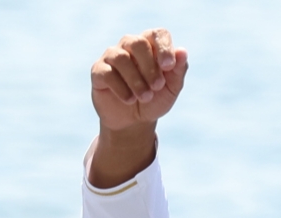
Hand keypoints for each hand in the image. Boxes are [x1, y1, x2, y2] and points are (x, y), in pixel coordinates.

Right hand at [87, 28, 188, 187]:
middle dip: (149, 66)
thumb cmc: (155, 99)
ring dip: (136, 79)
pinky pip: (107, 73)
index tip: (169, 66)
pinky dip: (121, 88)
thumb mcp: (171, 88)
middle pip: (138, 43)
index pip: (158, 34)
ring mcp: (111, 56)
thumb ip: (178, 70)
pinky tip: (129, 99)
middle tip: (157, 87)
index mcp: (151, 45)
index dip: (164, 47)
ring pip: (121, 58)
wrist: (133, 121)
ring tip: (145, 97)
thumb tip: (182, 52)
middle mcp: (129, 45)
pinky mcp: (98, 71)